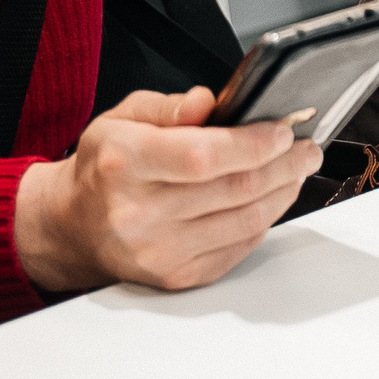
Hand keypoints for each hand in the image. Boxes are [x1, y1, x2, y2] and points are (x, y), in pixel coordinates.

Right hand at [13, 87, 321, 293]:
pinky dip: (264, 220)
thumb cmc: (104, 168)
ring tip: (297, 169)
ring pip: (245, 220)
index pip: (204, 156)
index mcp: (124, 164)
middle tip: (306, 148)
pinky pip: (238, 247)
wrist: (73, 226)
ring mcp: (159, 251)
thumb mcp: (123, 118)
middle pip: (235, 189)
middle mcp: (139, 213)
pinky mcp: (176, 277)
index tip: (284, 131)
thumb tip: (210, 101)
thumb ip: (170, 107)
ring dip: (283, 192)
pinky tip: (272, 198)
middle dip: (284, 164)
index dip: (254, 144)